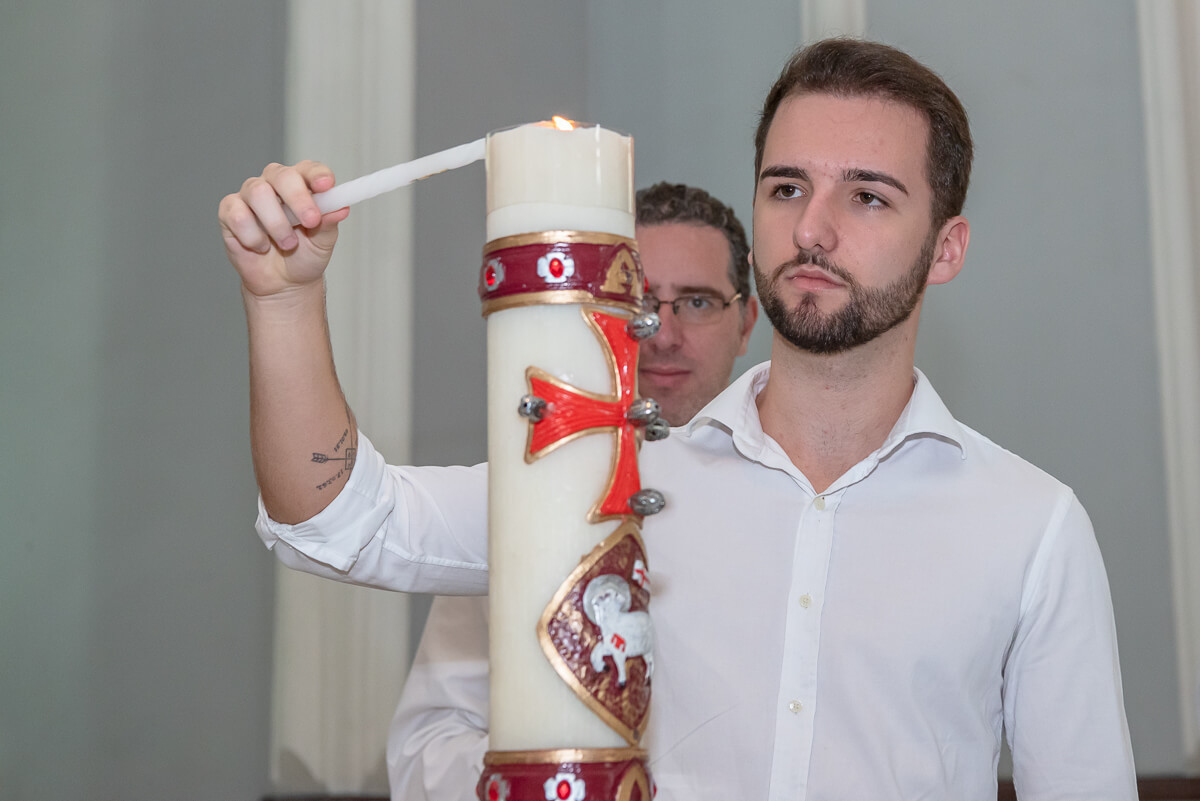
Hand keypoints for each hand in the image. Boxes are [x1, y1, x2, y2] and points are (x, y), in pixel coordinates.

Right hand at [218, 161, 351, 297]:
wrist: (283, 284)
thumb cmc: (304, 256)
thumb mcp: (323, 242)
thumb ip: (329, 222)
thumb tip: (341, 208)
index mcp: (301, 184)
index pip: (308, 169)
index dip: (317, 174)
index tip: (326, 186)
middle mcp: (274, 183)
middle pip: (282, 175)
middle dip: (298, 198)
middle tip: (311, 221)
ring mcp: (250, 195)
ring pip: (258, 193)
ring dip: (277, 224)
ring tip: (288, 245)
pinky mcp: (229, 211)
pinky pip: (238, 216)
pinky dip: (253, 236)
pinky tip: (261, 246)